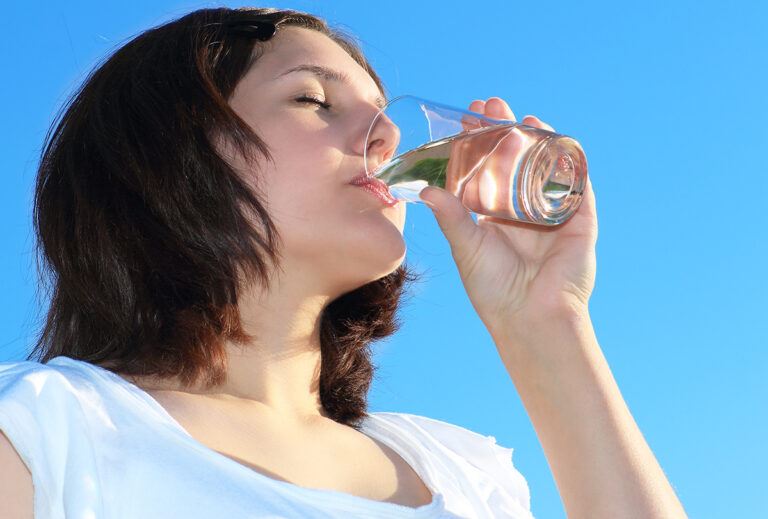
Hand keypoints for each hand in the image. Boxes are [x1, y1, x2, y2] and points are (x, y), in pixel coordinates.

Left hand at [418, 97, 597, 338]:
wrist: (531, 317)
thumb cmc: (494, 289)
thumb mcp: (467, 247)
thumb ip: (451, 216)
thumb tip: (425, 190)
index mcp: (494, 215)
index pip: (486, 168)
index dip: (478, 143)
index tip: (468, 118)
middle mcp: (523, 210)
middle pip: (515, 159)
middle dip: (504, 130)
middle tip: (492, 105)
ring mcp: (553, 212)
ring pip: (545, 165)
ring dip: (536, 138)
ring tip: (520, 118)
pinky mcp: (580, 218)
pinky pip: (577, 182)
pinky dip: (568, 159)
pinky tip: (555, 138)